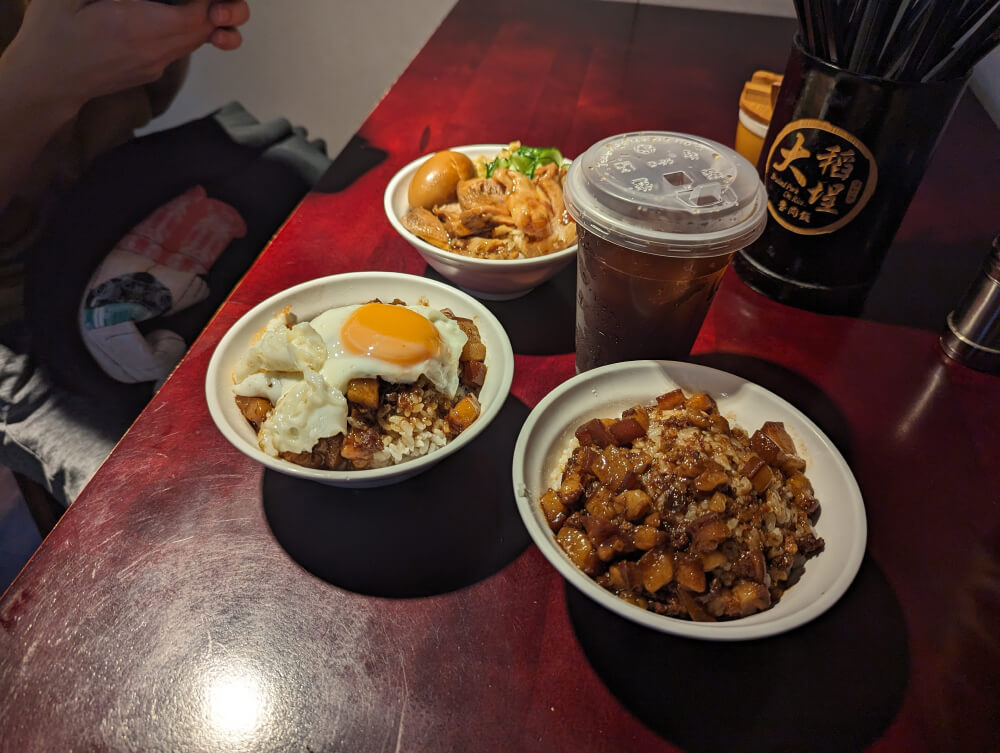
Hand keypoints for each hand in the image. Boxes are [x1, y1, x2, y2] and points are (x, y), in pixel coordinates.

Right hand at [4, 0, 246, 112]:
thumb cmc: (52, 34)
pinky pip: (180, 47)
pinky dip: (187, 27)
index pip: (199, 16)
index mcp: (137, 29)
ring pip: (196, 40)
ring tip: (200, 0)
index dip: (210, 0)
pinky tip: (174, 9)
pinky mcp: (150, 70)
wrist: (46, 81)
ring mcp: (155, 65)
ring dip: (205, 18)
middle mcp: (153, 52)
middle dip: (218, 8)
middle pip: (206, 29)